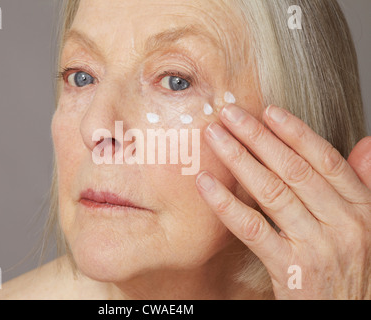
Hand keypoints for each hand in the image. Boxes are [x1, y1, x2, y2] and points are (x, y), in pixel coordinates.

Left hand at [196, 104, 370, 299]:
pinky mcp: (291, 270)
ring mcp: (317, 246)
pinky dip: (227, 204)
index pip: (325, 159)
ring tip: (215, 137)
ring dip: (239, 159)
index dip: (295, 131)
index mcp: (362, 209)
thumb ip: (364, 185)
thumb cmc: (353, 270)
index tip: (268, 111)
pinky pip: (253, 230)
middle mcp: (344, 224)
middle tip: (230, 113)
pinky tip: (206, 183)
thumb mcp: (370, 226)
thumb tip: (366, 145)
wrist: (351, 316)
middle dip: (258, 136)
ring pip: (272, 192)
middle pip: (294, 169)